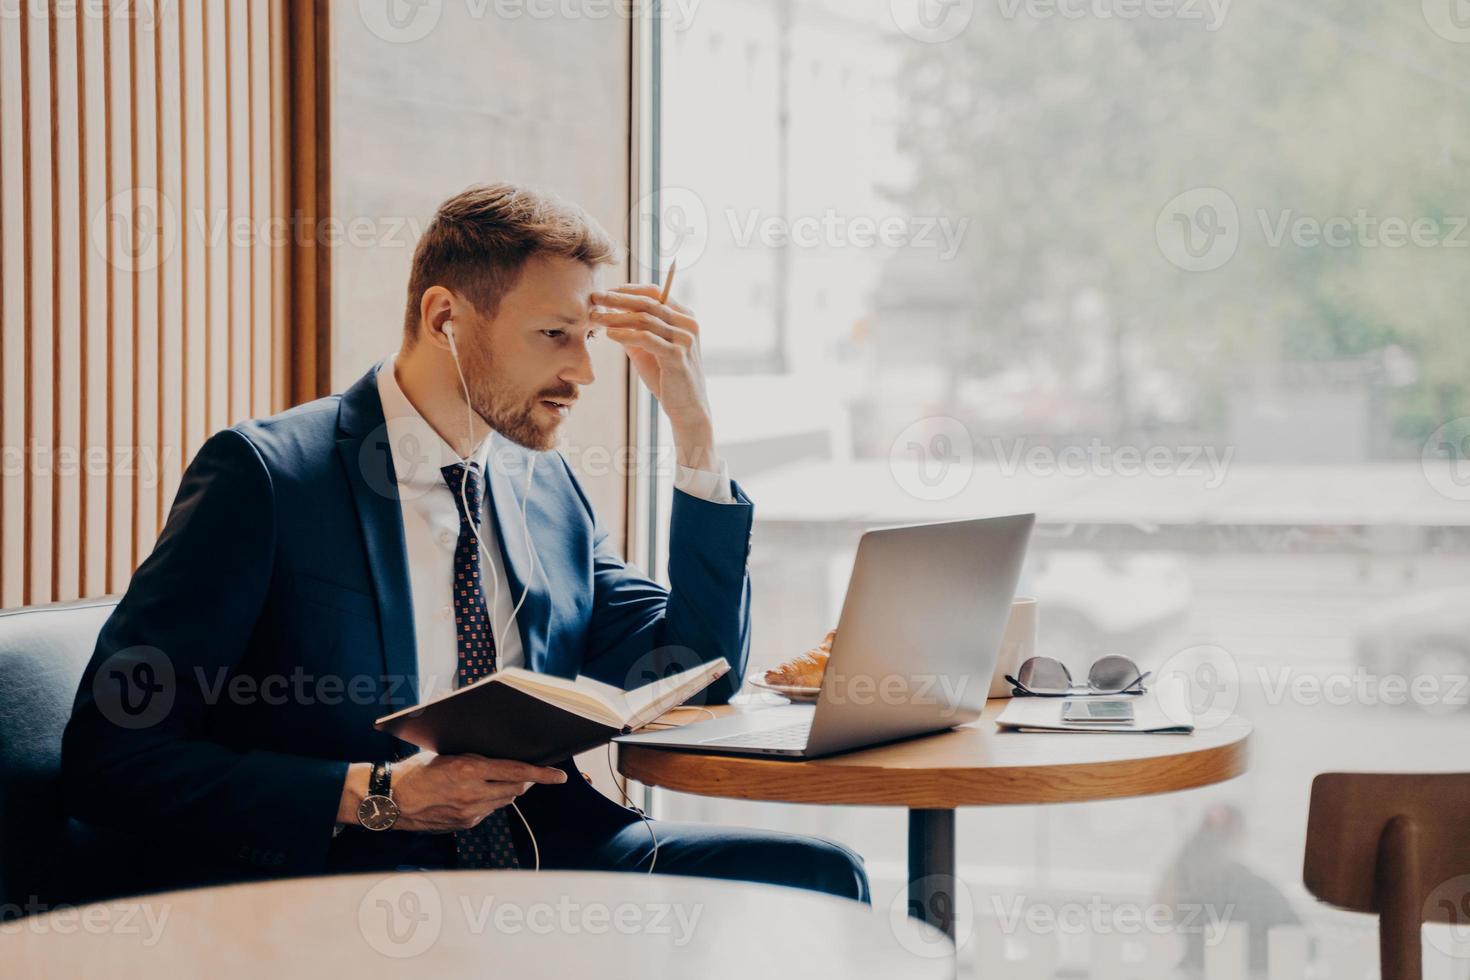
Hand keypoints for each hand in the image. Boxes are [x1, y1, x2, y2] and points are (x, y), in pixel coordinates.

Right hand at [389, 752, 566, 832]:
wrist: (391, 801)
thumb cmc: (415, 771)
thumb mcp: (447, 754)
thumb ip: (474, 757)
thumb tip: (498, 755)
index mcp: (470, 769)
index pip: (517, 772)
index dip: (542, 774)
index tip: (558, 776)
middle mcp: (473, 793)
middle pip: (515, 789)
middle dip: (526, 781)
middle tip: (530, 774)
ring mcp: (470, 812)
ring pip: (503, 801)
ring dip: (507, 791)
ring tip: (498, 780)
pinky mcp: (464, 824)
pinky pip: (488, 811)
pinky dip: (490, 801)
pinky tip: (478, 794)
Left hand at [591, 285, 713, 441]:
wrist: (687, 409)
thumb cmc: (666, 378)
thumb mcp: (649, 350)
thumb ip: (634, 331)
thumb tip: (610, 313)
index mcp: (685, 317)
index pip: (656, 292)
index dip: (629, 290)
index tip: (606, 292)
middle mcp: (688, 324)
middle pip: (648, 302)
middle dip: (617, 298)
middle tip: (594, 297)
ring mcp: (684, 339)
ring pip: (644, 319)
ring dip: (616, 316)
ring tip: (595, 317)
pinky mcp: (677, 356)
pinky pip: (646, 339)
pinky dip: (625, 334)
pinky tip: (609, 334)